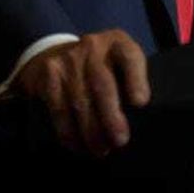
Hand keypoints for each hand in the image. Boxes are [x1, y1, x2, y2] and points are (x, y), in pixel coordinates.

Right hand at [14, 29, 149, 156]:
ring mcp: (68, 59)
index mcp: (117, 42)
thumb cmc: (101, 68)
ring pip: (80, 100)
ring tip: (100, 149)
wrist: (56, 52)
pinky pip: (59, 108)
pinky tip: (78, 145)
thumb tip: (143, 122)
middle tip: (119, 140)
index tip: (140, 103)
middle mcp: (92, 46)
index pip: (130, 57)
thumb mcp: (120, 64)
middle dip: (111, 116)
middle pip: (102, 83)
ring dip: (90, 131)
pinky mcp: (50, 75)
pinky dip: (68, 131)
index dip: (136, 79)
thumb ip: (131, 83)